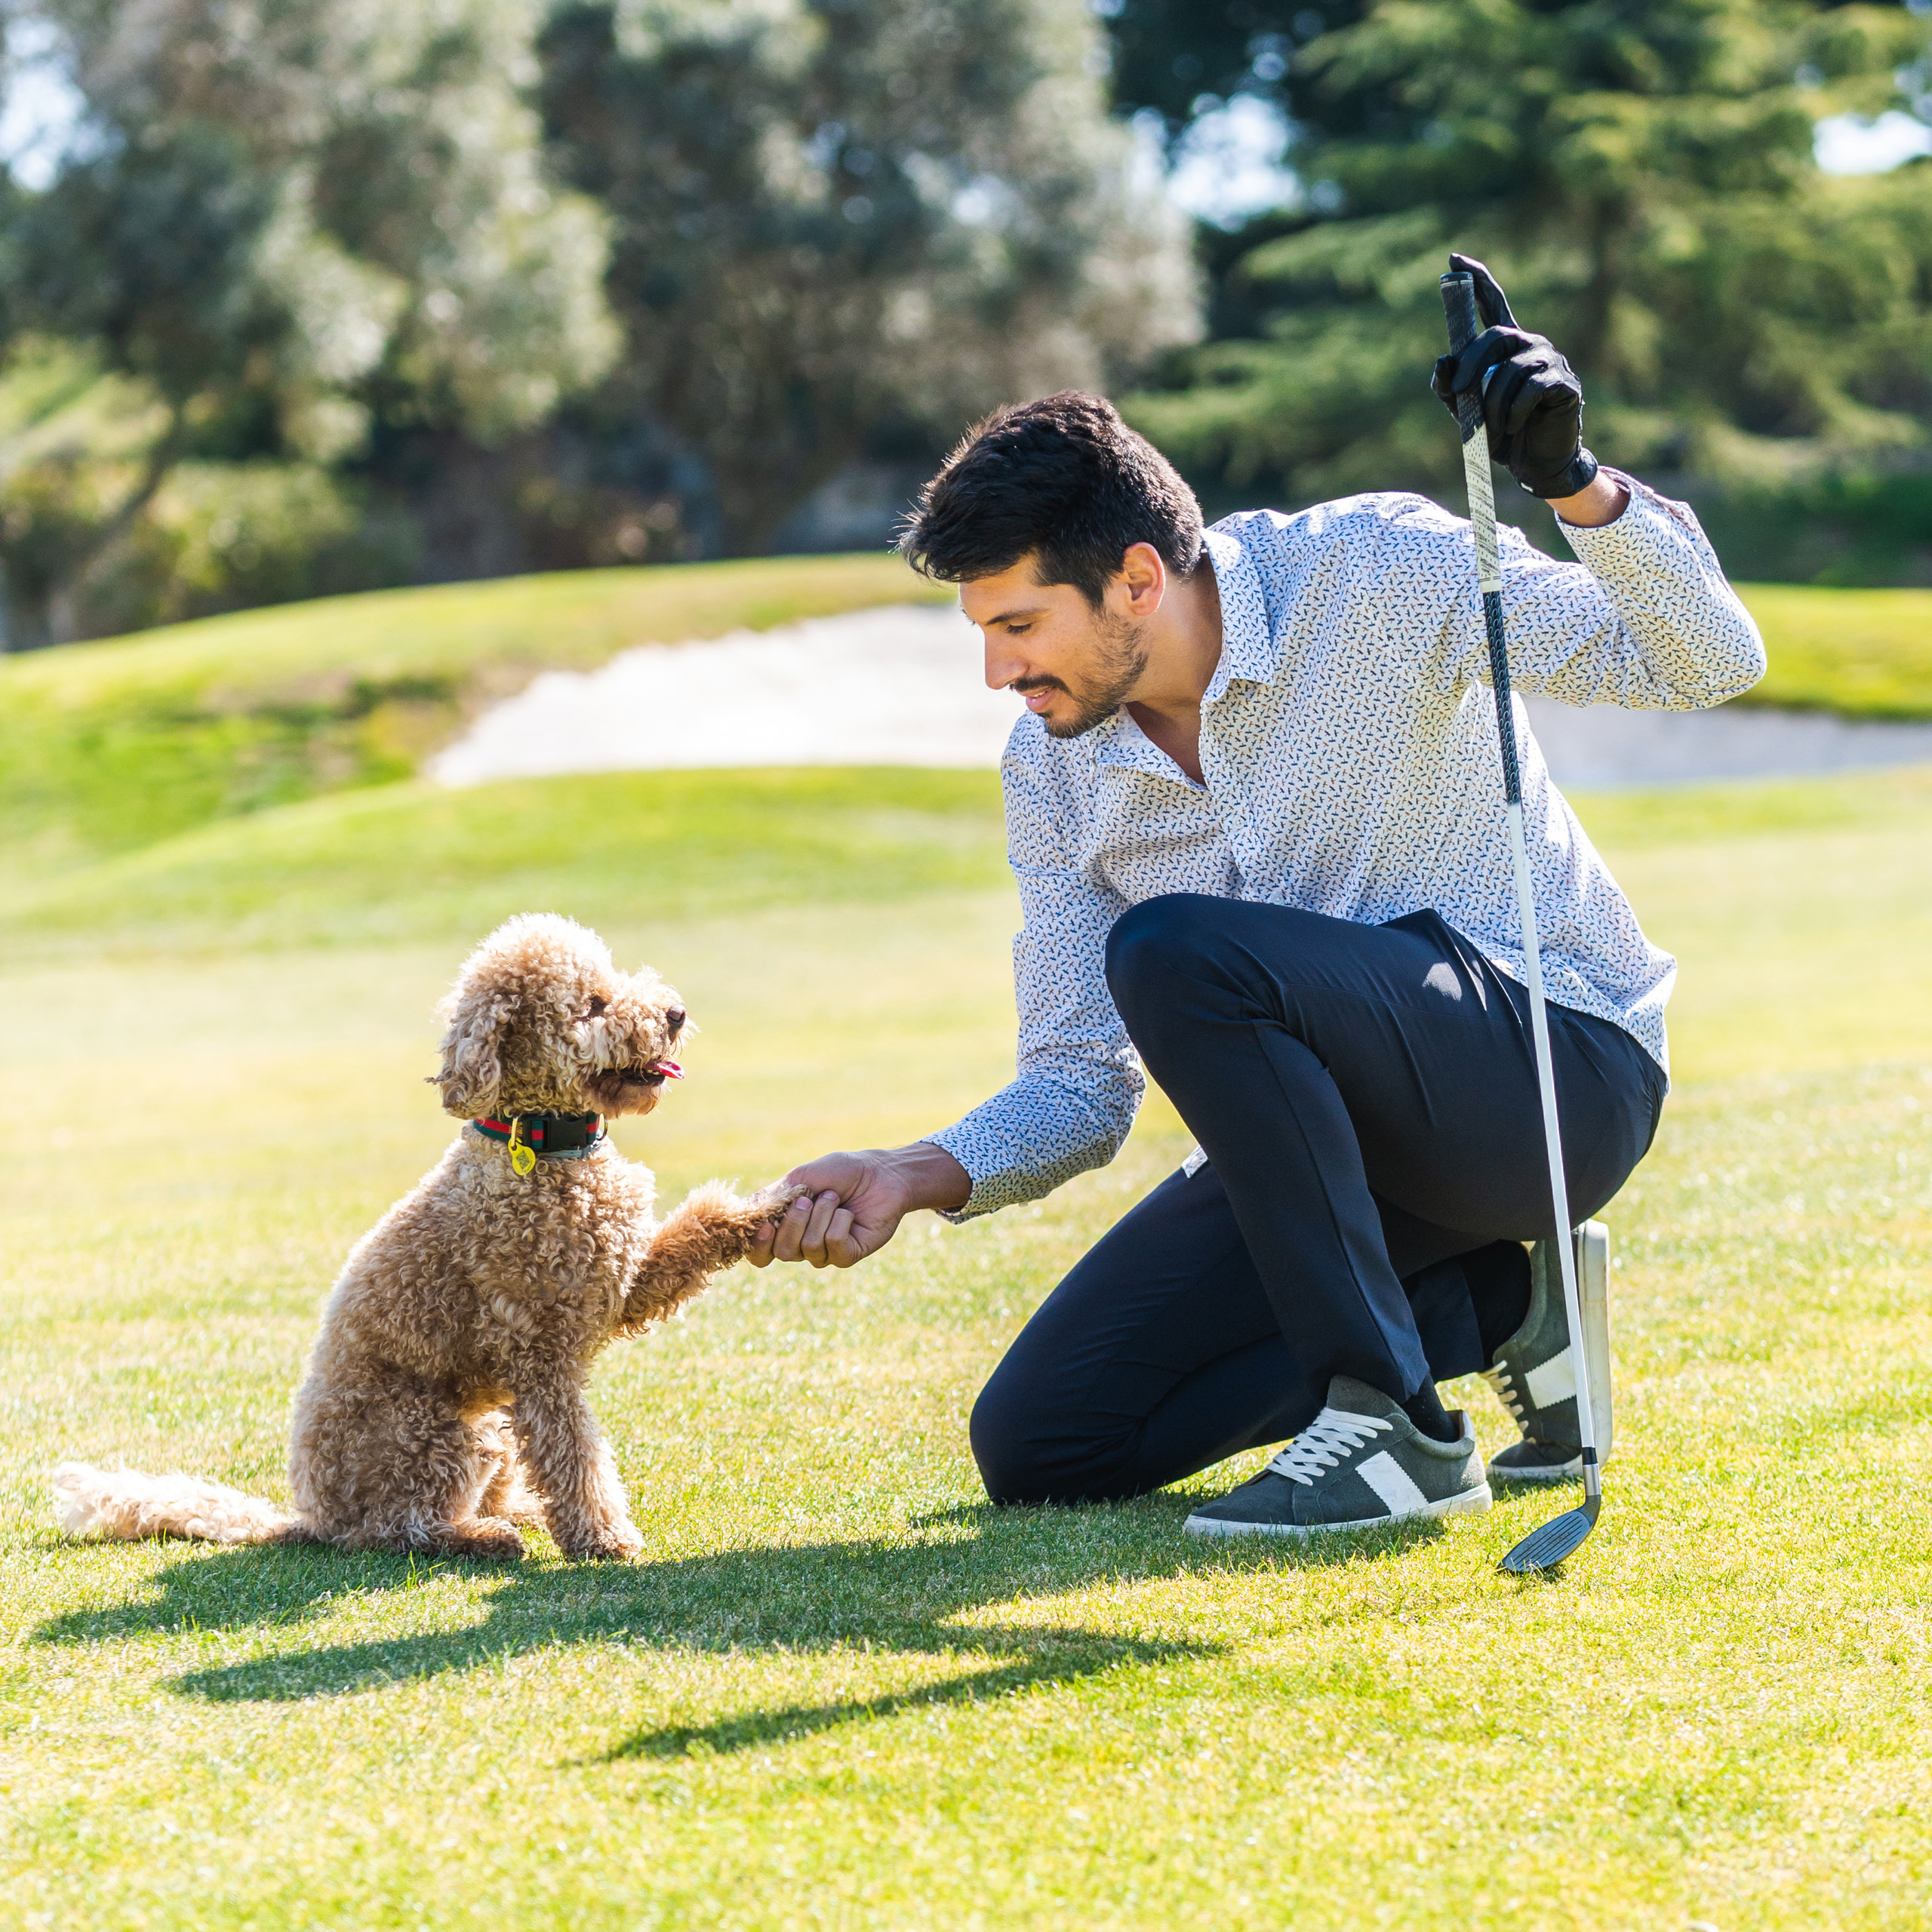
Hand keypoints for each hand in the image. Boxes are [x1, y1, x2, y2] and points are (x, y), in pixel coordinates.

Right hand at [746, 1143, 970, 1269]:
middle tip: (810, 1199)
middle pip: (782, 1251)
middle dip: (795, 1222)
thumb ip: (773, 1196)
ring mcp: (826, 1252)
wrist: (880, 1173)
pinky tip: (850, 1213)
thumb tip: (745, 1211)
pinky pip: (833, 1245)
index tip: (765, 1226)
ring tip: (835, 1199)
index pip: (760, 1253)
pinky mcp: (848, 1255)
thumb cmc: (841, 1172)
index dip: (758, 1246)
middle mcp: (802, 1244)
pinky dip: (840, 1222)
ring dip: (822, 1215)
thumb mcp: (801, 1178)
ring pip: (808, 1247)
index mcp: (785, 1227)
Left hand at [1431, 252, 1598, 500]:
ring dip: (1491, 405)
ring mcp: (1551, 361)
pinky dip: (1513, 414)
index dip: (1476, 280)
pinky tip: (1512, 429)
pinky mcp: (1564, 383)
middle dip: (1470, 366)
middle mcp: (1530, 345)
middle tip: (1457, 396)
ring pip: (1509, 370)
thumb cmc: (1500, 434)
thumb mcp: (1466, 411)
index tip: (1454, 259)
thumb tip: (1443, 359)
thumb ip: (1451, 387)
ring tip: (1491, 429)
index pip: (1492, 303)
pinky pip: (1530, 390)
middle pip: (1494, 336)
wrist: (1533, 463)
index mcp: (1506, 347)